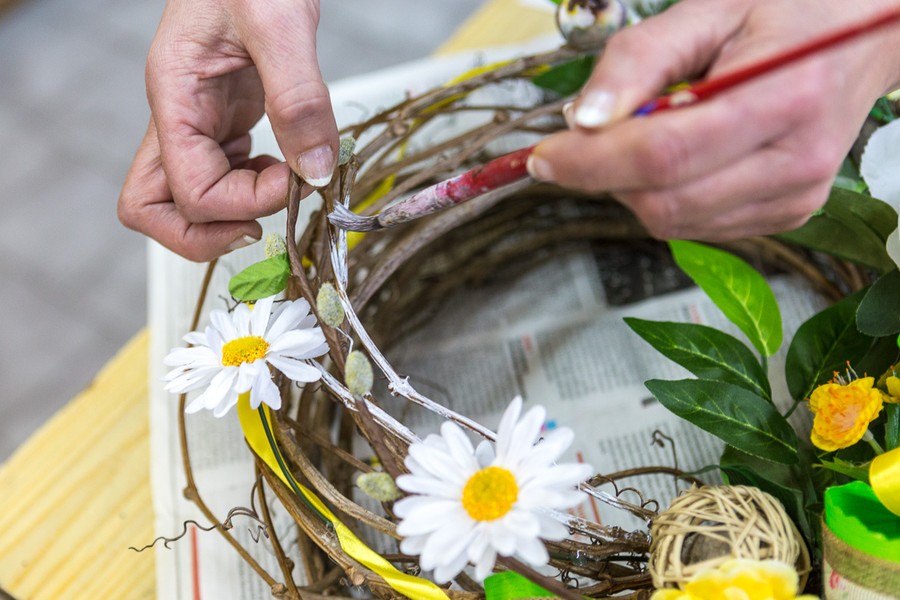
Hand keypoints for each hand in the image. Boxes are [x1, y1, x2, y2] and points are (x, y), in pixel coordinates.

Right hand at [118, 0, 337, 261]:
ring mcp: (197, 122)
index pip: (187, 192)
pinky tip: (286, 167)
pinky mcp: (224, 121)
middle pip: (154, 209)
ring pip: (185, 200)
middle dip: (207, 235)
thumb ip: (299, 99)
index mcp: (175, 97)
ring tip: (284, 186)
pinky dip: (252, 188)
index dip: (239, 205)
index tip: (292, 182)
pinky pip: (220, 176)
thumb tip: (316, 172)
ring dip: (233, 212)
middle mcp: (177, 117)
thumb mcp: (282, 23)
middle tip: (262, 223)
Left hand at [528, 0, 899, 240]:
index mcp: (783, 98)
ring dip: (633, 187)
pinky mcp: (787, 215)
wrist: (860, 39)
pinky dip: (665, 196)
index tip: (544, 155)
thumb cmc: (784, 13)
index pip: (663, 155)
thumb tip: (583, 118)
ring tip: (649, 134)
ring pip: (672, 222)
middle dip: (605, 176)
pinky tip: (681, 157)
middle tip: (588, 139)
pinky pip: (695, 226)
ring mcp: (795, 197)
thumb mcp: (708, 9)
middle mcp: (796, 161)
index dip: (591, 162)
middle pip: (662, 201)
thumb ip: (640, 59)